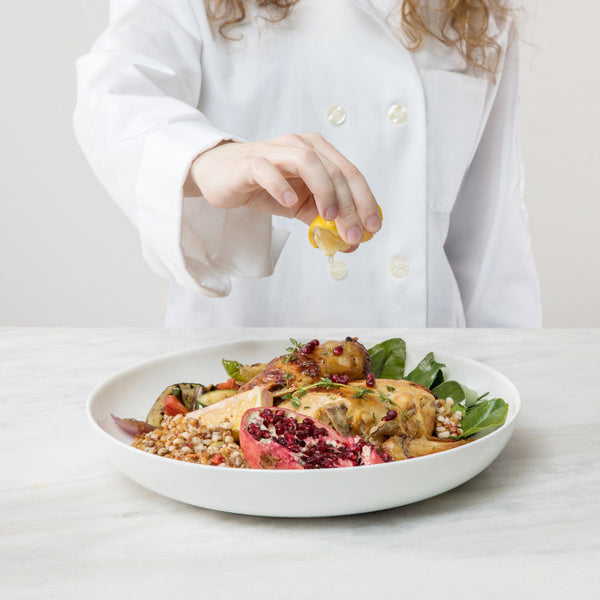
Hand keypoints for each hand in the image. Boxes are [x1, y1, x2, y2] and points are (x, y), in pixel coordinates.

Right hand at [186, 133, 381, 245]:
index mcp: (318, 153)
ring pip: (309, 162)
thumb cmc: (263, 186)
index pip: (350, 174)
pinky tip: (288, 204)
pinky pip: (268, 169)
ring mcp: (275, 151)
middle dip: (349, 206)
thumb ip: (323, 219)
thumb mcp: (299, 205)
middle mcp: (301, 145)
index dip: (365, 201)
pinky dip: (281, 186)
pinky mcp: (250, 162)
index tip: (372, 229)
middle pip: (335, 171)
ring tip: (328, 217)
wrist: (220, 176)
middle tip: (353, 235)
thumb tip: (350, 242)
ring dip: (324, 191)